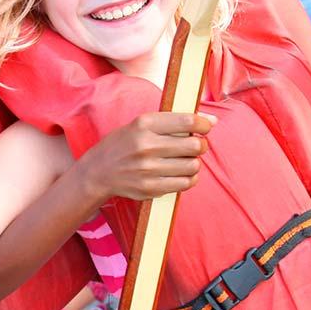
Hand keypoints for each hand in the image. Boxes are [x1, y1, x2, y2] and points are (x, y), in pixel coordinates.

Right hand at [79, 112, 214, 200]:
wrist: (98, 172)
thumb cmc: (124, 144)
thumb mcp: (141, 124)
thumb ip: (174, 121)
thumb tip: (212, 121)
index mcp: (144, 124)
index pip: (187, 121)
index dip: (204, 124)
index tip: (206, 127)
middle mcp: (146, 146)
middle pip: (194, 146)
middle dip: (201, 145)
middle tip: (196, 146)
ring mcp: (148, 169)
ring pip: (192, 166)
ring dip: (194, 163)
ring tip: (185, 160)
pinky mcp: (150, 188)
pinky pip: (185, 183)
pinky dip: (189, 178)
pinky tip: (181, 173)